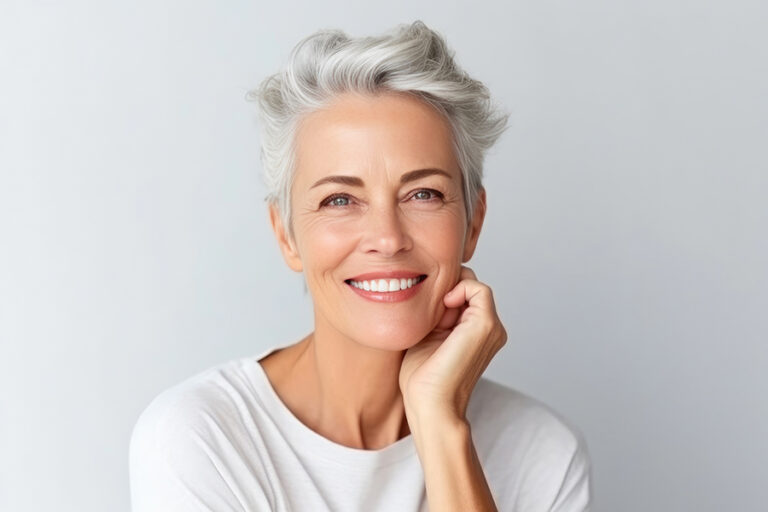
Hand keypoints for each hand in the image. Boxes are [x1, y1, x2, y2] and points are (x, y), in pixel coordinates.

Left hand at [399, 266, 506, 422]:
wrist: (430, 405)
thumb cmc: (422, 378)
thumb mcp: (427, 334)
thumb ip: (436, 312)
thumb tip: (433, 288)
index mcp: (476, 331)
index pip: (463, 292)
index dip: (443, 291)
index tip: (425, 308)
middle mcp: (489, 329)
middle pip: (469, 286)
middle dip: (446, 289)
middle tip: (430, 311)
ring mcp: (491, 327)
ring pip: (474, 285)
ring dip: (451, 290)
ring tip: (435, 314)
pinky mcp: (486, 325)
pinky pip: (480, 289)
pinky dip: (461, 287)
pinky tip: (444, 304)